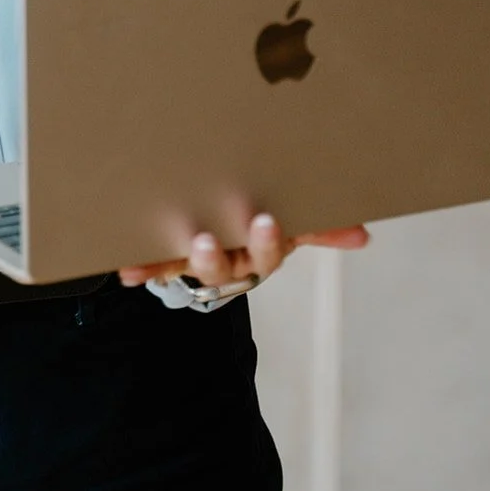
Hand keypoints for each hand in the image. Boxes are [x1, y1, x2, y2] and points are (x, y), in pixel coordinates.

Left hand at [117, 215, 369, 289]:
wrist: (217, 233)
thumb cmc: (255, 224)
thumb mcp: (287, 224)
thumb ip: (320, 227)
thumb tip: (362, 234)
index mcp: (258, 250)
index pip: (267, 252)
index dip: (265, 241)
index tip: (264, 221)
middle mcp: (229, 262)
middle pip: (225, 266)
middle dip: (217, 257)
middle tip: (208, 242)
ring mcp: (196, 263)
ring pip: (191, 267)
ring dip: (183, 259)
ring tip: (175, 245)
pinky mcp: (166, 261)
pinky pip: (153, 267)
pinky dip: (141, 268)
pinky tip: (127, 268)